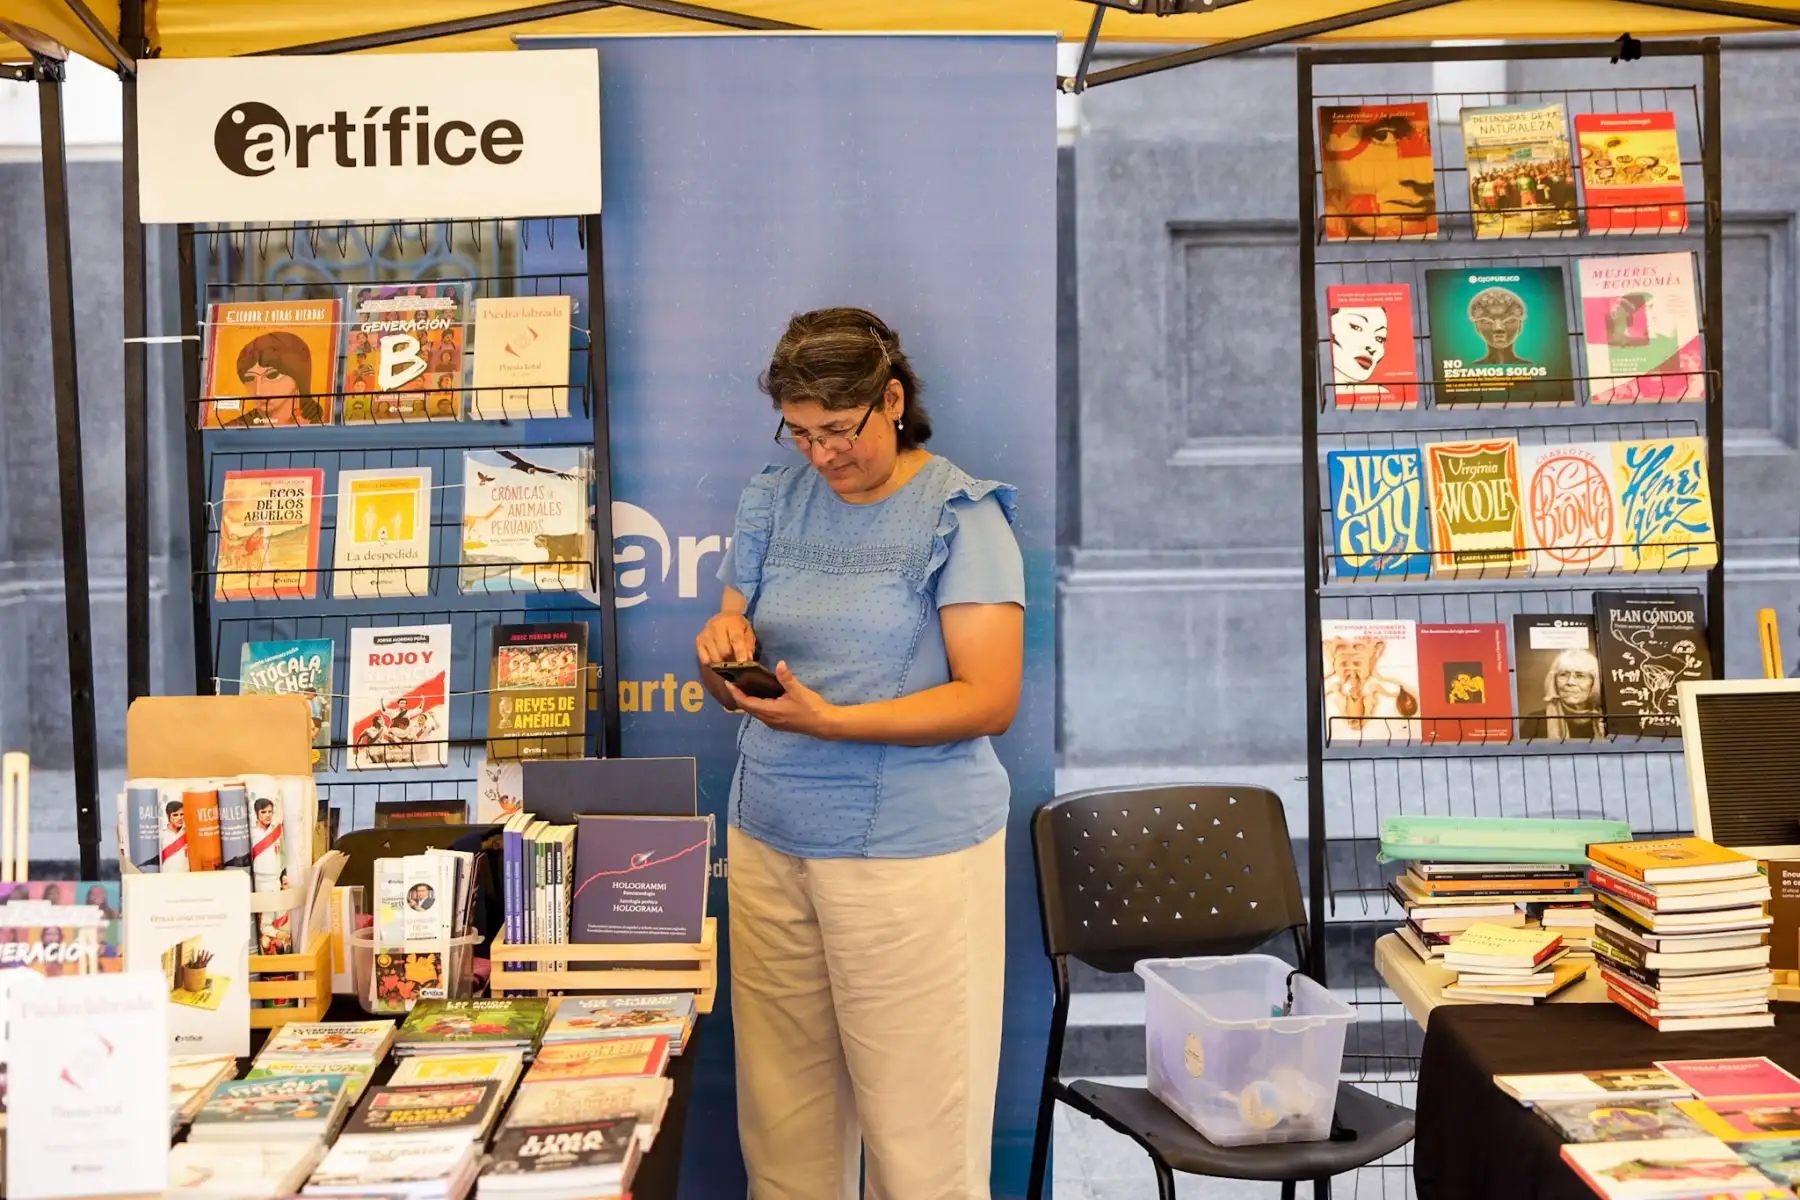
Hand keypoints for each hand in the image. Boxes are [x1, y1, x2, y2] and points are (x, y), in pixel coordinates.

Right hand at [696, 611, 755, 665]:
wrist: (724, 617)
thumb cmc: (738, 627)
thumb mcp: (748, 632)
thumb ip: (749, 645)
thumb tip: (747, 659)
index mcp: (732, 622)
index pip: (735, 638)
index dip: (740, 651)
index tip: (742, 662)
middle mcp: (716, 626)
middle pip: (724, 650)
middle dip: (731, 659)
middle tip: (735, 660)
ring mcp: (705, 634)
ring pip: (714, 657)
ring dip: (722, 663)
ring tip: (727, 659)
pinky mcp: (698, 641)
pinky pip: (704, 659)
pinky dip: (712, 663)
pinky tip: (717, 659)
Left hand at [725, 662, 840, 739]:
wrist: (824, 724)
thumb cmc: (811, 708)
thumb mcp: (799, 691)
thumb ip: (787, 678)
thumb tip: (780, 663)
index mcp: (770, 711)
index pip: (746, 703)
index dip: (735, 693)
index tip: (728, 682)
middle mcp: (768, 719)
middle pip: (747, 708)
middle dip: (738, 696)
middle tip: (733, 681)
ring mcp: (773, 723)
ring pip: (754, 712)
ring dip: (747, 701)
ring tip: (743, 687)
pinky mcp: (778, 723)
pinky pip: (761, 713)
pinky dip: (755, 704)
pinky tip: (759, 695)